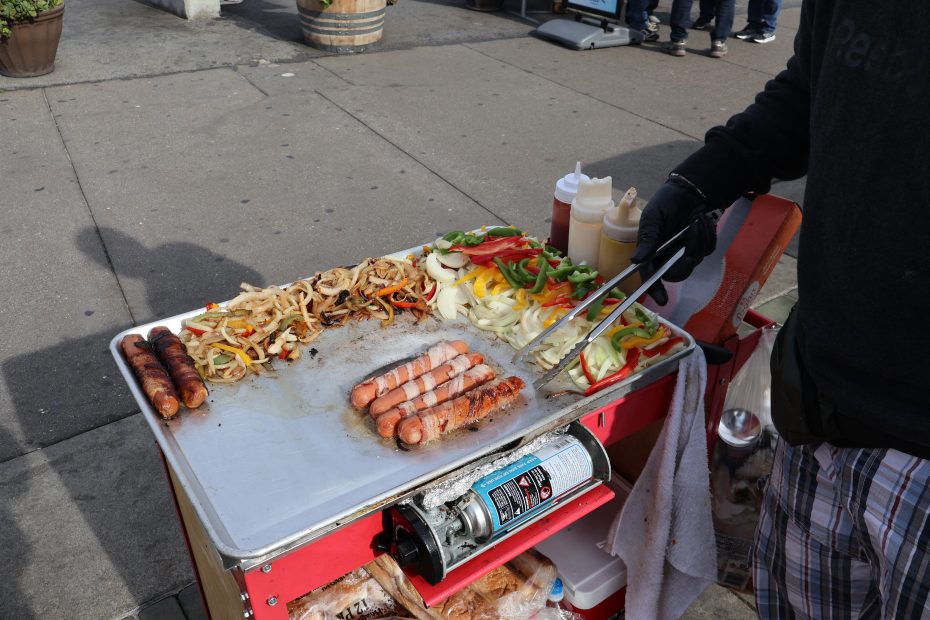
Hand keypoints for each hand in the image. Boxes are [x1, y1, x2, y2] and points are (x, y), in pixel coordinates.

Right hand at [631, 178, 717, 305]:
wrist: (691, 189)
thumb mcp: (653, 217)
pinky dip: (708, 236)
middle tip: (689, 249)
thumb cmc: (666, 202)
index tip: (662, 300)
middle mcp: (667, 256)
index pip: (650, 275)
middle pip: (676, 274)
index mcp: (651, 251)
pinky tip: (703, 221)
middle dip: (684, 263)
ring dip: (698, 241)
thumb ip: (647, 239)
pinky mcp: (701, 246)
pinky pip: (708, 250)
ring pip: (694, 261)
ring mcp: (685, 252)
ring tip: (697, 221)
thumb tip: (635, 261)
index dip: (655, 290)